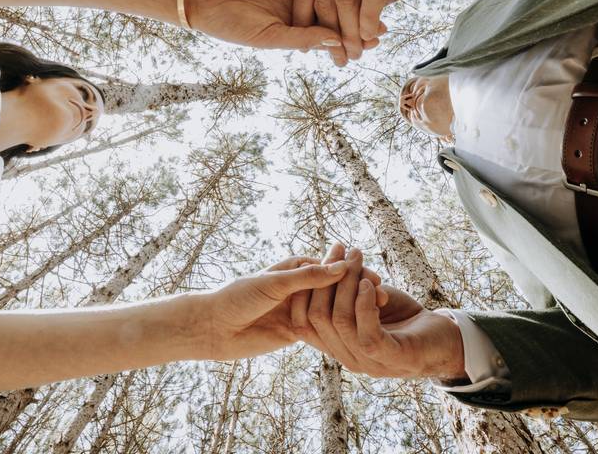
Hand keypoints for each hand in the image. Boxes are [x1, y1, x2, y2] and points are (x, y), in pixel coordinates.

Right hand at [184, 0, 380, 53]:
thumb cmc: (229, 24)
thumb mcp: (267, 37)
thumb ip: (301, 37)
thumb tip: (334, 40)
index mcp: (291, 36)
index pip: (325, 41)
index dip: (347, 43)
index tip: (369, 46)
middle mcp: (297, 17)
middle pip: (334, 21)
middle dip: (357, 26)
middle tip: (381, 32)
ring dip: (353, 5)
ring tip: (378, 10)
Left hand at [200, 250, 383, 361]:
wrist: (214, 328)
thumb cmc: (237, 297)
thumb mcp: (273, 283)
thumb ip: (306, 277)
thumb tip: (340, 266)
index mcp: (294, 268)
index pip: (330, 268)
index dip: (352, 273)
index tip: (374, 276)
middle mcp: (299, 287)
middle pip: (335, 288)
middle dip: (358, 291)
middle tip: (384, 295)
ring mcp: (299, 310)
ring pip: (332, 308)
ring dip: (353, 309)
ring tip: (377, 313)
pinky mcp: (296, 331)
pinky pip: (322, 328)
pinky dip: (339, 328)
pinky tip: (360, 332)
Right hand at [295, 248, 466, 379]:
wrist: (444, 340)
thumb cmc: (403, 318)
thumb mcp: (367, 301)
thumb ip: (347, 291)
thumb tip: (328, 261)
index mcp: (337, 346)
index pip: (301, 323)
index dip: (301, 290)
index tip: (314, 258)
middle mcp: (347, 358)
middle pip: (316, 317)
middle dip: (324, 278)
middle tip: (338, 250)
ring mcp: (368, 362)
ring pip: (339, 320)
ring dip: (346, 283)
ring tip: (356, 258)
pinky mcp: (390, 358)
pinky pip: (366, 333)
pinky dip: (364, 303)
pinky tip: (371, 283)